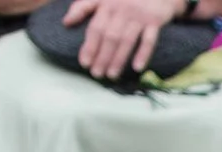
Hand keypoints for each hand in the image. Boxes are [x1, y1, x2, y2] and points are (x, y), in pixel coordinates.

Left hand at [62, 0, 182, 79]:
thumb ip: (83, 7)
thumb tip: (65, 22)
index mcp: (106, 5)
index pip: (95, 28)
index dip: (89, 46)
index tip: (84, 63)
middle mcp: (122, 10)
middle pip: (110, 37)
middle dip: (102, 56)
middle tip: (97, 74)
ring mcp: (139, 16)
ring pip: (126, 40)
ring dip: (118, 59)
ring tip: (112, 75)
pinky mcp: (155, 20)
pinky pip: (150, 39)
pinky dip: (143, 54)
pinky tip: (137, 68)